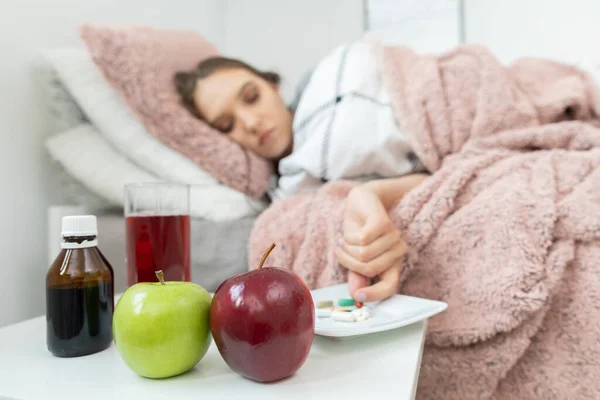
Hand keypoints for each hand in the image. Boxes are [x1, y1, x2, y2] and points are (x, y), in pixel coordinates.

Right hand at [335, 185, 407, 301]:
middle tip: (341, 252)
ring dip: (348, 247)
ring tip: (347, 239)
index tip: (358, 297)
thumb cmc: (360, 230)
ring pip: (364, 254)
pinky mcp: (384, 224)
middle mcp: (397, 252)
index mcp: (392, 264)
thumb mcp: (356, 256)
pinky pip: (362, 239)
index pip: (390, 287)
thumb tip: (355, 295)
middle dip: (349, 262)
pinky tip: (351, 230)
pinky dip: (350, 236)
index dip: (375, 295)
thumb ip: (357, 275)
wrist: (362, 202)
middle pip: (369, 269)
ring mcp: (393, 236)